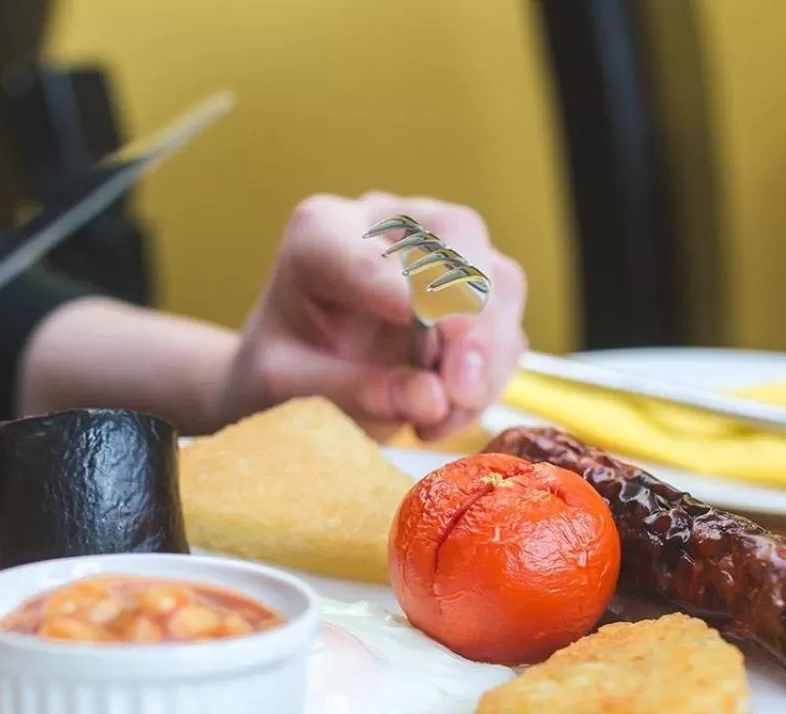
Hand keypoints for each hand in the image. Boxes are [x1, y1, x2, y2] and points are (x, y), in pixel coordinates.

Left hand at [224, 191, 527, 440]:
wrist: (291, 382)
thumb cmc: (279, 373)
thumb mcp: (287, 387)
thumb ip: (349, 390)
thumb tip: (432, 399)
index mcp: (322, 233)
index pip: (372, 255)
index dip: (409, 294)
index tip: (430, 333)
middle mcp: (388, 224)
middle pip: (459, 238)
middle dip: (470, 316)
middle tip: (460, 388)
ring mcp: (440, 252)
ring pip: (499, 281)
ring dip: (488, 355)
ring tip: (448, 414)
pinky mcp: (473, 296)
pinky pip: (506, 328)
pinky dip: (491, 377)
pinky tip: (447, 416)